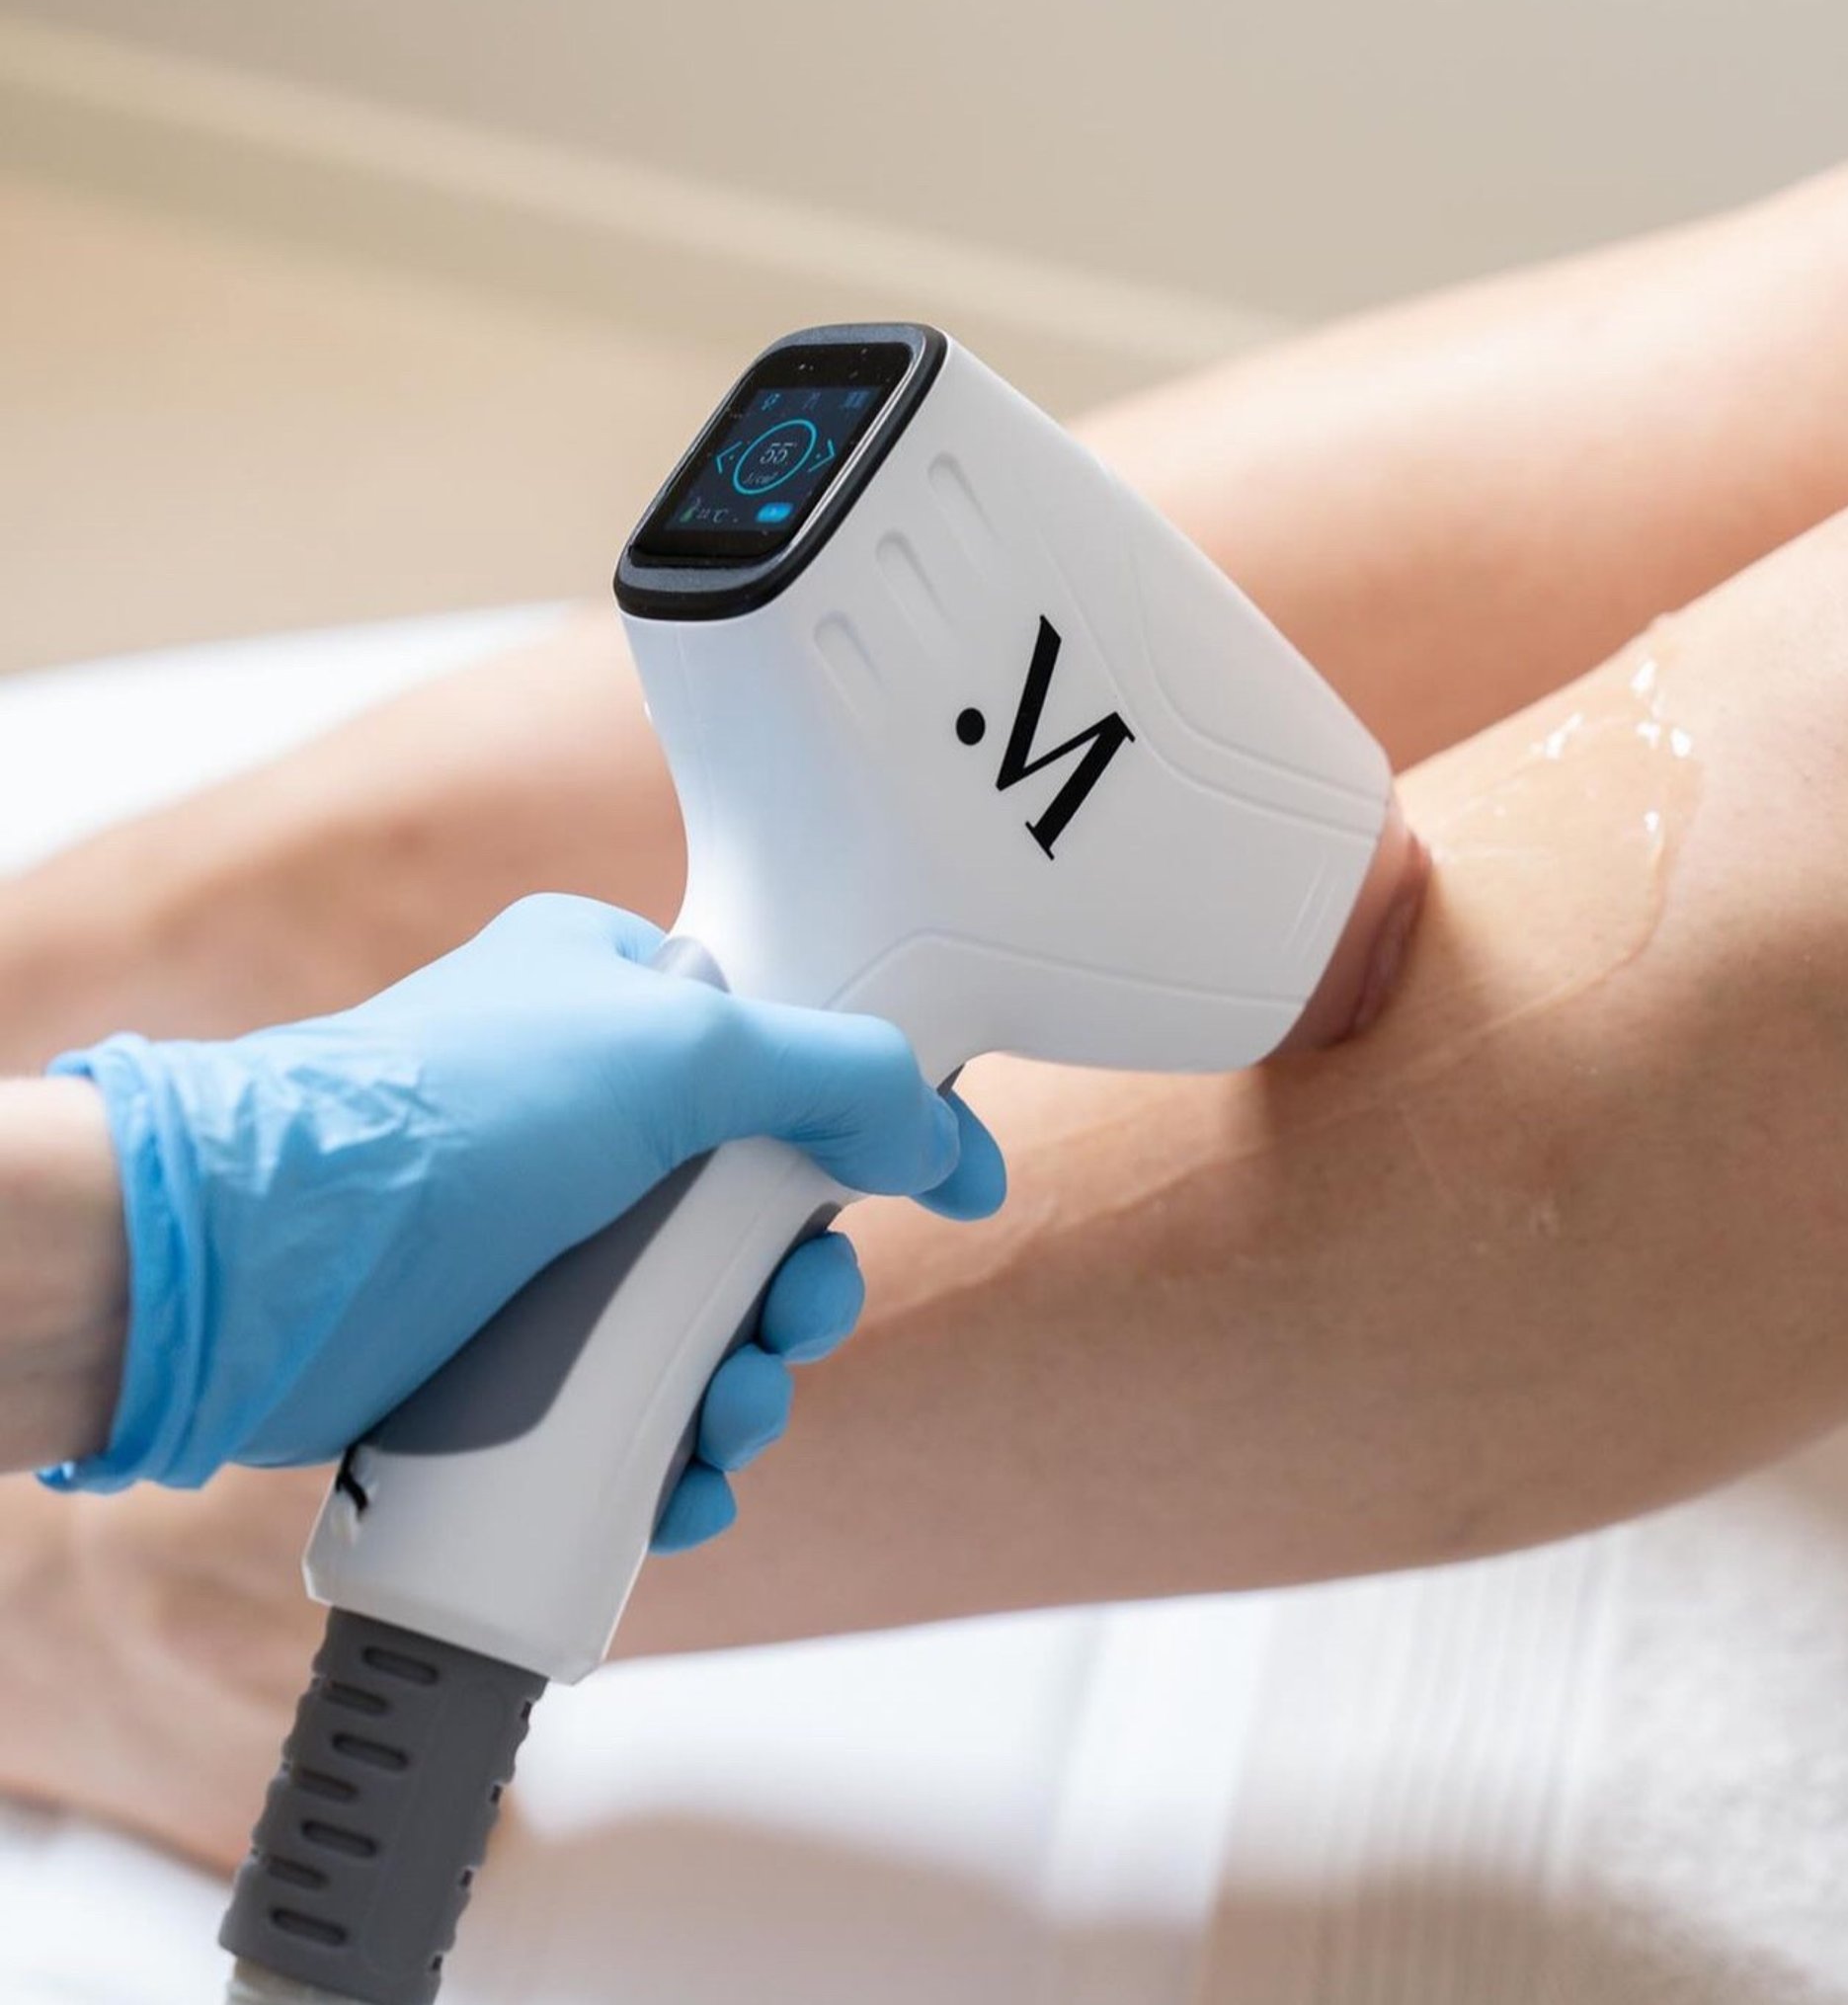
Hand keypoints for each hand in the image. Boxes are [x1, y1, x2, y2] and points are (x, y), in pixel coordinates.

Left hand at [44, 894, 1004, 1515]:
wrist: (253, 1265)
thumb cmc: (443, 1118)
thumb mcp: (678, 1044)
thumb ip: (834, 1073)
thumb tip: (936, 1138)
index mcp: (617, 995)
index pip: (791, 1048)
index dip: (881, 1123)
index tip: (956, 1183)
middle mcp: (585, 1111)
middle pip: (761, 1207)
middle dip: (802, 1285)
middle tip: (797, 1320)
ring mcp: (539, 1236)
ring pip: (702, 1322)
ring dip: (746, 1385)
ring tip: (727, 1421)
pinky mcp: (498, 1351)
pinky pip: (625, 1410)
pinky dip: (670, 1457)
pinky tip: (681, 1489)